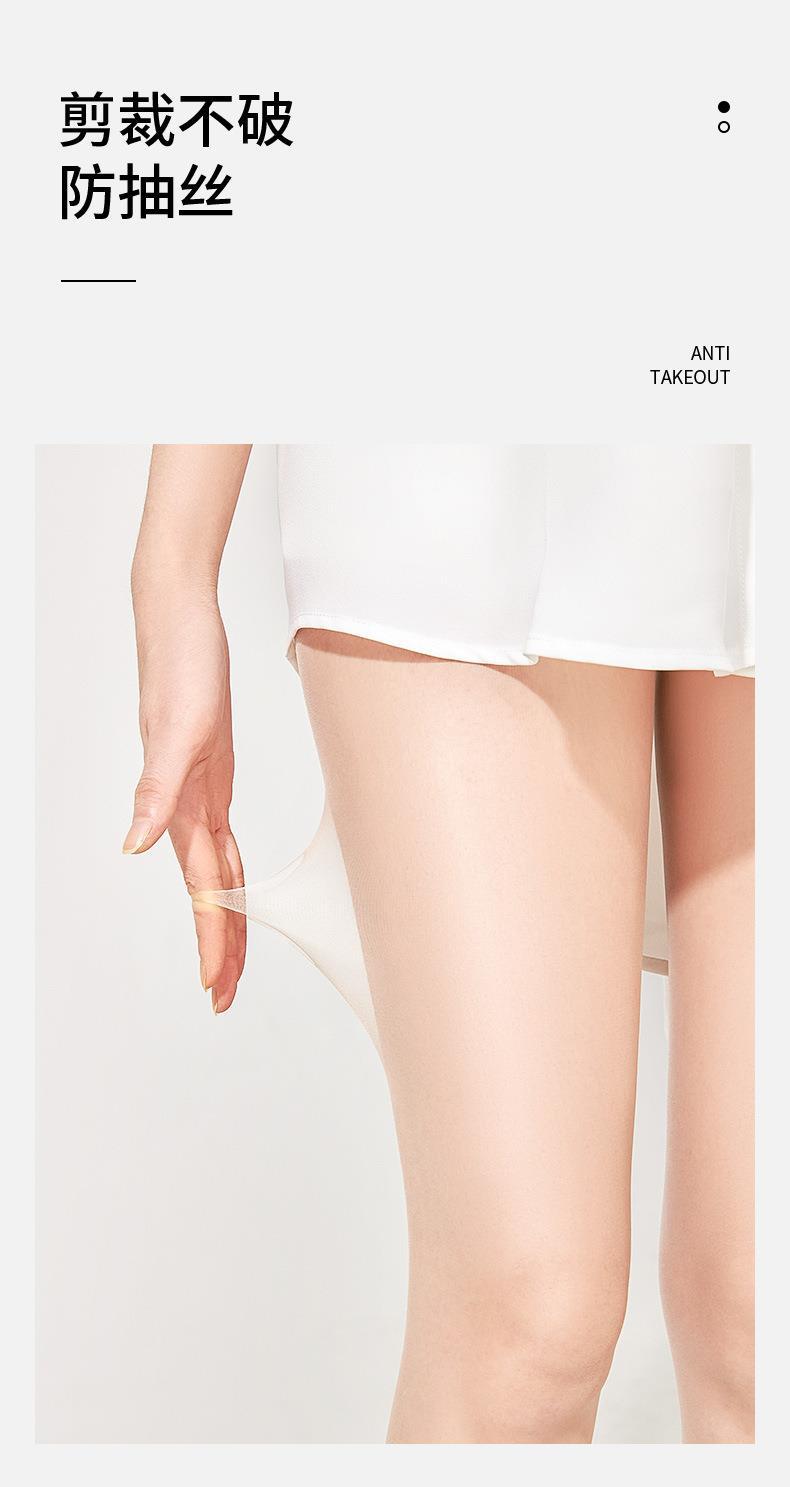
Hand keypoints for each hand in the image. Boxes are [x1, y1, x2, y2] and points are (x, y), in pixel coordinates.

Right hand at [124, 594, 244, 1013]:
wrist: (180, 622)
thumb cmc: (182, 667)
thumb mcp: (178, 730)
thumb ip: (155, 791)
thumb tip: (133, 848)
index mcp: (183, 807)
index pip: (203, 889)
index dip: (211, 937)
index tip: (214, 984)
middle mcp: (189, 808)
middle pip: (210, 893)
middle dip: (218, 945)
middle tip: (224, 995)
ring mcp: (199, 793)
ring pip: (216, 872)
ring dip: (225, 916)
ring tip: (232, 960)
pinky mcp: (211, 774)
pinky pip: (221, 839)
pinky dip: (229, 872)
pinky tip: (235, 885)